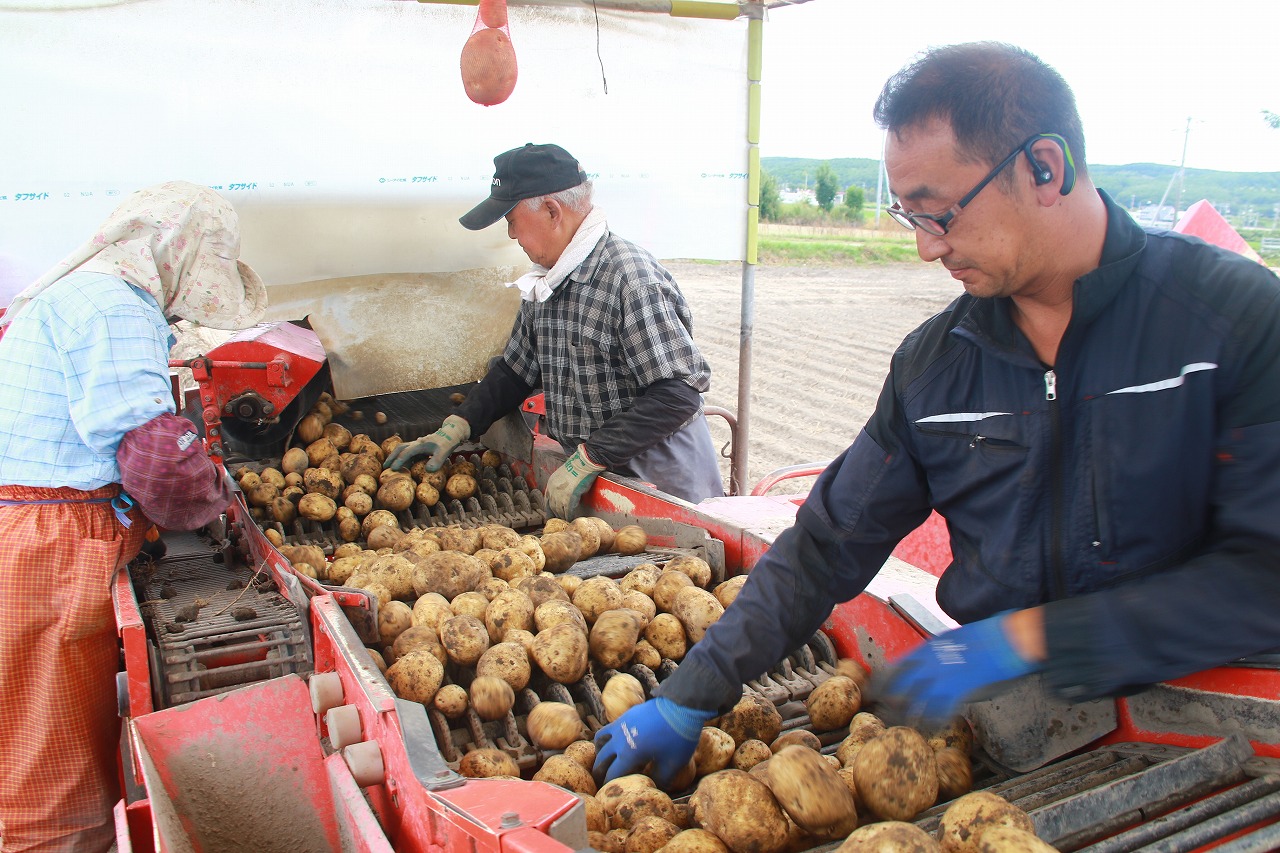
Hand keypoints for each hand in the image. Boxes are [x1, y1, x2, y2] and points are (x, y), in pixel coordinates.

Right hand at [384, 415, 469, 471]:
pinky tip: (404, 467)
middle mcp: (417, 443)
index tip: (393, 469)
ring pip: (404, 450)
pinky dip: (405, 459)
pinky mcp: (421, 448)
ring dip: (397, 458)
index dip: (399, 461)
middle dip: (392, 457)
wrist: (451, 433)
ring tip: (391, 468)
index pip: (406, 452)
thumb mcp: (444, 451)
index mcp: (420, 444)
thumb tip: (428, 470)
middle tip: (385, 467)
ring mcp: (418, 445)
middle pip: (400, 448)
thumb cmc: (448, 442)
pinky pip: (410, 453)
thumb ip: (437, 460)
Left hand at [545, 444, 605, 518]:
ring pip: (560, 512)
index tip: (552, 515)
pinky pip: (568, 512)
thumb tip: (565, 493)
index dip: (550, 509)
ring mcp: (560, 496)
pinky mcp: (570, 499)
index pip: (547, 502)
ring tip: (567, 522)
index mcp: (550, 485)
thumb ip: (561, 486)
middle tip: (560, 522)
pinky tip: (572, 519)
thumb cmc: (576, 467)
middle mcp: (552, 492)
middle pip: (552, 508)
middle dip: (556, 515)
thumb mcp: (562, 476)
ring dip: (563, 517)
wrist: (582, 463)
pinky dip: (570, 517)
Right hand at [593, 697, 715, 787]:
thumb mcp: (672, 764)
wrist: (681, 707)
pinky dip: (607, 738)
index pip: (611, 775)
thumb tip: (654, 787)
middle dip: (600, 772)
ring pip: (601, 741)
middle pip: (602, 759)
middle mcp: (619, 740)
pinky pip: (609, 728)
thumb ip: (661, 779)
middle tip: (600, 780)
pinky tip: (617, 741)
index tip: (608, 792)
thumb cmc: (677, 737)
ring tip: (604, 759)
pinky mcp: (626, 715)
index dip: (608, 785)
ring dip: (600, 752)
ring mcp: (620, 725)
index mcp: (629, 755)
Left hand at [877, 613, 1038, 726]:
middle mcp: (928, 665)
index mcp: (926, 651)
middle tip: (879, 714)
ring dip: (906, 716)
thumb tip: (924, 664)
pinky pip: (939, 713)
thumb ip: (933, 655)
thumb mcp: (949, 641)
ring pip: (915, 703)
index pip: (894, 668)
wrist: (1005, 640)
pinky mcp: (958, 692)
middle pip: (898, 688)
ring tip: (899, 726)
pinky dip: (932, 722)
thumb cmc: (982, 639)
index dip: (880, 683)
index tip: (871, 692)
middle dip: (887, 703)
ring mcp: (942, 679)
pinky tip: (929, 728)